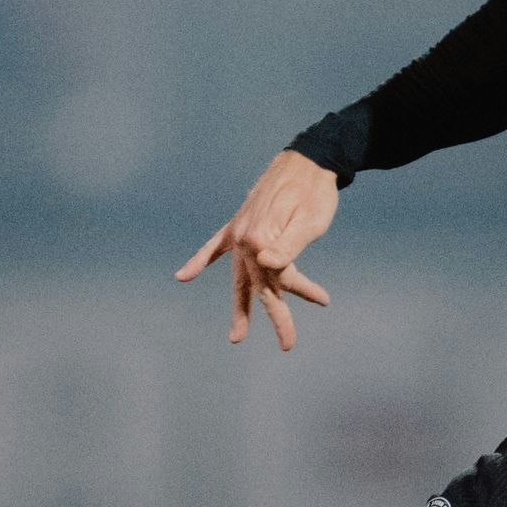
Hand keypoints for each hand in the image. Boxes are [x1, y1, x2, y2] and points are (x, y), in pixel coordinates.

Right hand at [174, 150, 341, 348]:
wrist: (307, 159)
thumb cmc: (315, 191)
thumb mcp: (310, 219)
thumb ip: (288, 244)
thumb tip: (267, 265)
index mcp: (261, 237)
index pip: (280, 276)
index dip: (302, 290)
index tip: (324, 300)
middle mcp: (245, 237)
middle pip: (259, 285)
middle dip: (274, 315)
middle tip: (287, 346)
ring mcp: (239, 232)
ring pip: (240, 276)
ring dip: (240, 306)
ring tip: (236, 336)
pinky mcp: (239, 225)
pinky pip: (215, 247)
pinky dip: (200, 261)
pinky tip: (183, 277)